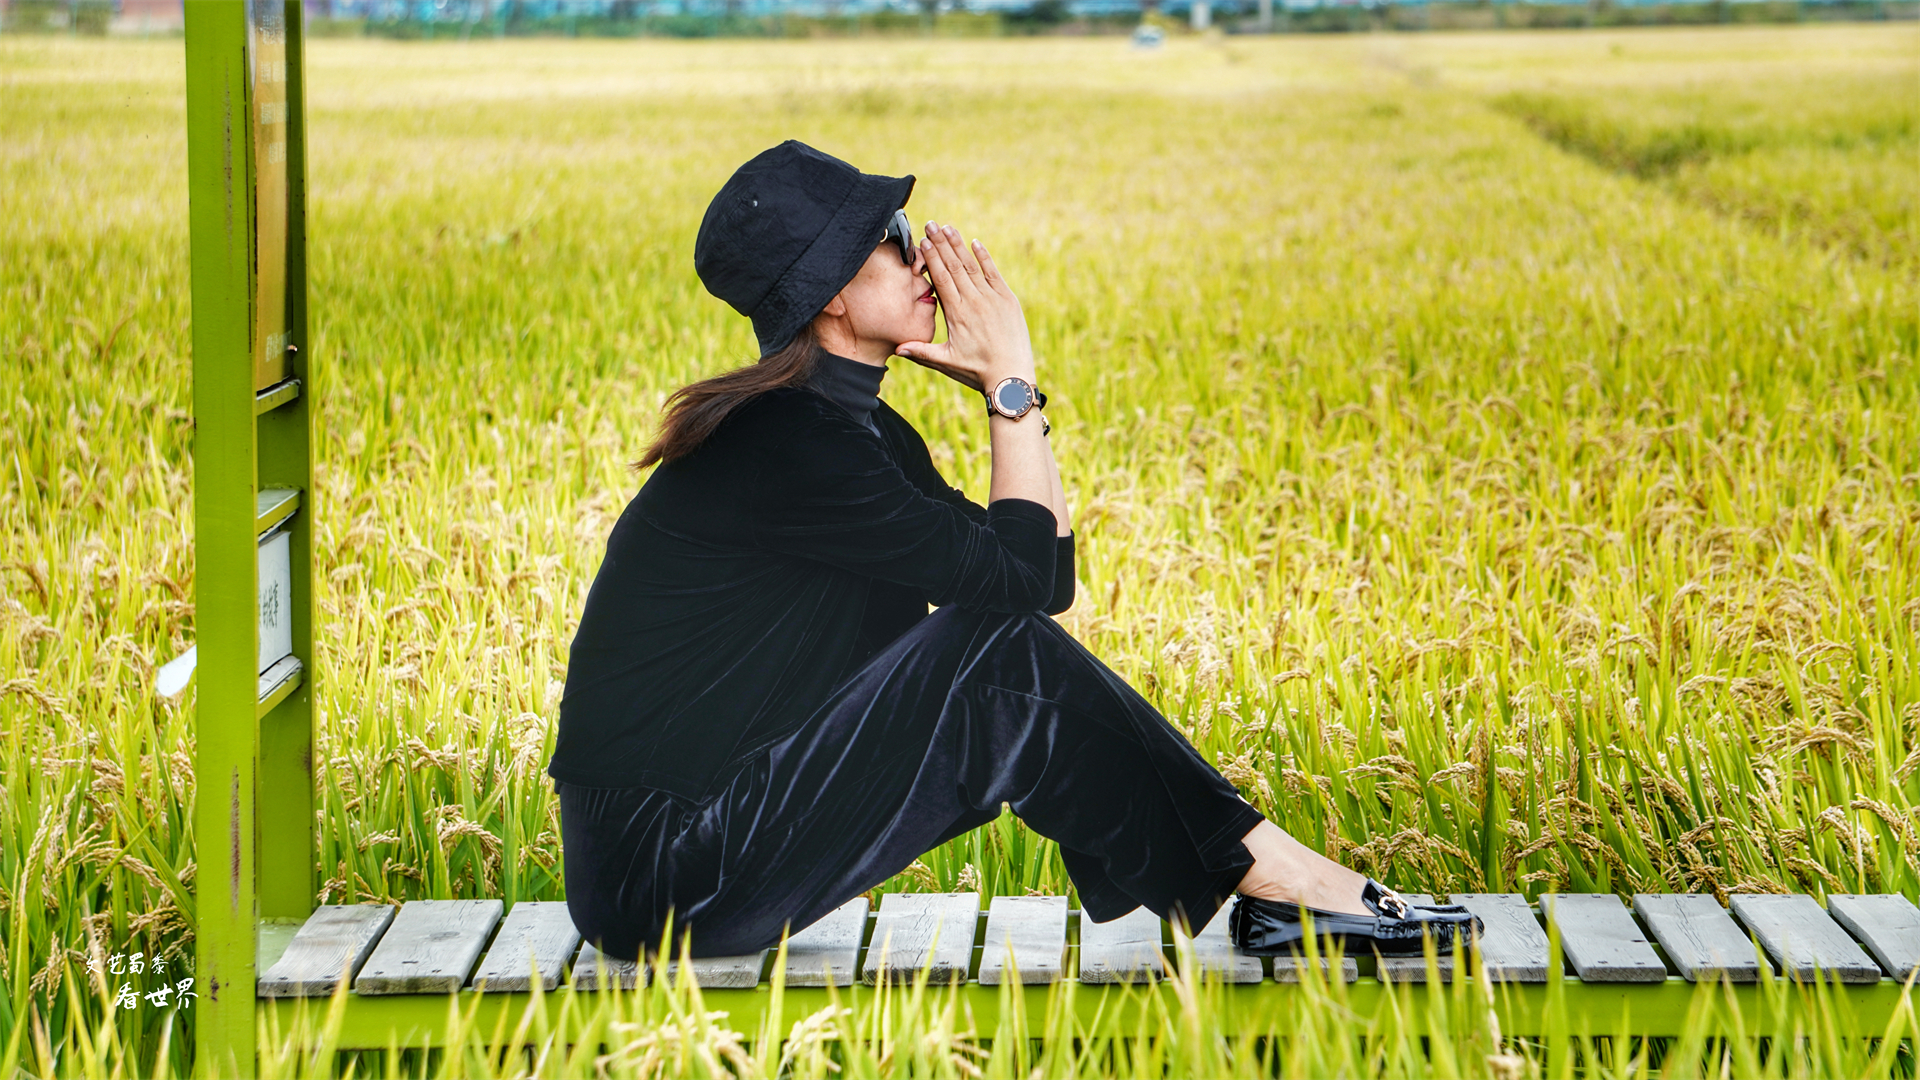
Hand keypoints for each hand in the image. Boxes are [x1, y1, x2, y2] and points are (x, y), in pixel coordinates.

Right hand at [894, 222, 1033, 393]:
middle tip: (930, 224)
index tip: (922, 240)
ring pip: (972, 266)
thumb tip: (896, 348)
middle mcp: (974, 301)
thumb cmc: (977, 371)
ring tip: (948, 227)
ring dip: (959, 245)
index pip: (940, 278)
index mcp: (956, 314)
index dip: (931, 257)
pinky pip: (993, 273)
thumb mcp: (946, 362)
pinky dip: (984, 257)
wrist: (1011, 377)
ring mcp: (992, 298)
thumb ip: (920, 352)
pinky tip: (975, 243)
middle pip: (953, 266)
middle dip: (941, 243)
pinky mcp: (1008, 300)